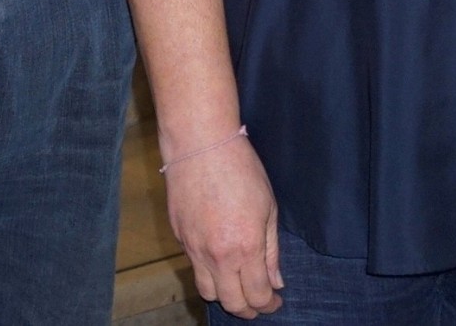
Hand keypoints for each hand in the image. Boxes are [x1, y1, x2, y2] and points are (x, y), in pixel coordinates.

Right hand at [164, 132, 283, 317]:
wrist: (201, 146)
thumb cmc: (241, 169)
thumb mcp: (268, 207)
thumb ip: (271, 250)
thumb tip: (275, 281)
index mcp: (246, 247)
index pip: (256, 294)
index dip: (267, 305)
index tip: (274, 303)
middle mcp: (218, 255)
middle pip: (231, 302)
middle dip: (247, 309)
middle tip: (259, 304)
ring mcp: (195, 249)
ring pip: (208, 291)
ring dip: (225, 295)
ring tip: (237, 287)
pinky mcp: (180, 238)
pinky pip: (194, 267)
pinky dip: (209, 272)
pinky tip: (219, 260)